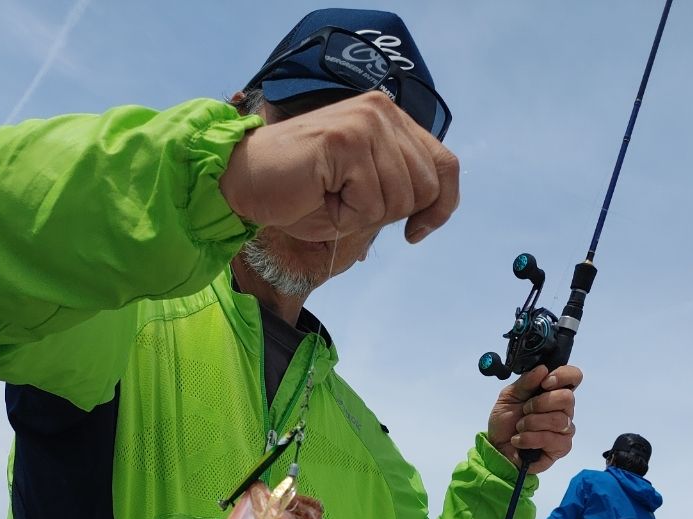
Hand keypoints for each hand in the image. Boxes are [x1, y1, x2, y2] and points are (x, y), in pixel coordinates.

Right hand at [220, 93, 459, 244]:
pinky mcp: (346, 140)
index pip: (446, 165)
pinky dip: (345, 216)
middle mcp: (382, 111)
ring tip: (329, 196)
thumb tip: (437, 207)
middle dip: (390, 214)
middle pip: (425, 188)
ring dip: (362, 215)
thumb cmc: (301, 195)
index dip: (441, 207)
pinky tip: (319, 195)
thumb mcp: (365, 195)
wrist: (246, 183)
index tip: (415, 233)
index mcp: (390, 118)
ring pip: (399, 199)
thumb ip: (400, 189)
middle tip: (346, 203)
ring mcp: (365, 121)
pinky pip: (370, 203)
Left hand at [486, 364, 582, 472]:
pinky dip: (530, 438)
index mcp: (553, 392)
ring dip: (532, 422)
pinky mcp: (561, 447)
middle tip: (525, 410)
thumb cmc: (504, 423)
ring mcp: (564, 428)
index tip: (544, 383)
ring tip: (519, 427)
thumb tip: (542, 369)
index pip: (574, 377)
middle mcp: (563, 409)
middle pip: (567, 398)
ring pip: (559, 419)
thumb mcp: (508, 397)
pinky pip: (552, 438)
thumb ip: (525, 382)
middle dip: (541, 403)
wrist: (496, 448)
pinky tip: (519, 440)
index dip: (563, 376)